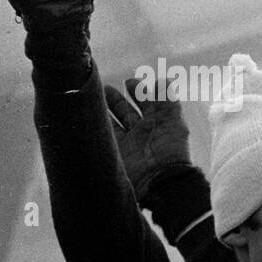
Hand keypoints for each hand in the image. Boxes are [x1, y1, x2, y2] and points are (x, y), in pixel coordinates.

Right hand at [104, 78, 192, 198]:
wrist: (159, 181)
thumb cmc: (170, 151)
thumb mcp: (173, 122)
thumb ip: (167, 101)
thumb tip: (163, 80)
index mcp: (158, 123)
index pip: (147, 102)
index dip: (138, 91)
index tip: (129, 81)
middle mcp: (142, 132)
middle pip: (126, 111)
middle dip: (116, 100)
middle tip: (104, 88)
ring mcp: (127, 142)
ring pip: (112, 122)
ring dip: (103, 110)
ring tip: (92, 98)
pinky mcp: (115, 152)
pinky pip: (104, 136)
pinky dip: (97, 125)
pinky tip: (88, 115)